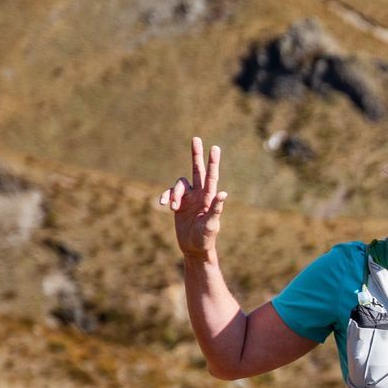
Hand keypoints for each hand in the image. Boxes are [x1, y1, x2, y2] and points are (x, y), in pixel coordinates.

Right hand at [159, 137, 227, 259]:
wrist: (195, 248)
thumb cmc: (206, 238)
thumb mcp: (211, 224)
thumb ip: (216, 209)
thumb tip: (223, 193)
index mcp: (209, 198)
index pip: (211, 176)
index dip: (213, 162)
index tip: (215, 148)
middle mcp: (199, 195)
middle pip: (197, 171)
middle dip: (196, 155)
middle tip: (196, 139)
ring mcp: (189, 199)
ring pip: (179, 185)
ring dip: (174, 193)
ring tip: (173, 207)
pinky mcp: (179, 204)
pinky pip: (169, 194)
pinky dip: (165, 196)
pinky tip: (163, 205)